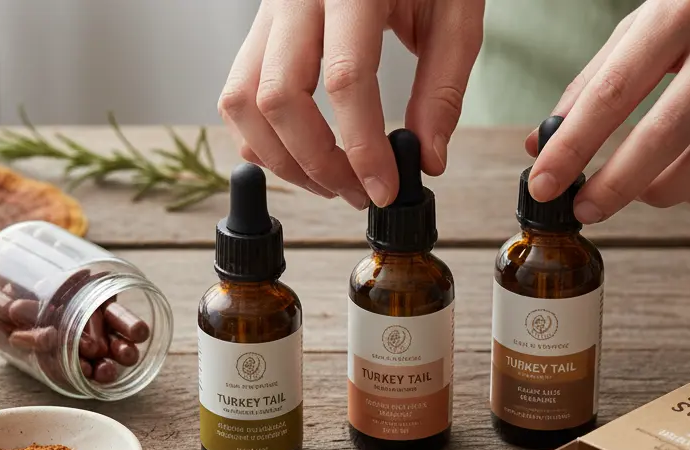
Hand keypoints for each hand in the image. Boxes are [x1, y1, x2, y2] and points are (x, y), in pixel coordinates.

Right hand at [218, 0, 484, 208]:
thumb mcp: (454, 13)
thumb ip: (442, 87)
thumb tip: (427, 159)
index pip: (344, 78)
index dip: (362, 147)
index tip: (384, 187)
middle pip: (279, 98)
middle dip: (317, 163)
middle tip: (357, 192)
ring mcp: (268, 12)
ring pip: (242, 101)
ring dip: (282, 159)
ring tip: (330, 183)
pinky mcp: (258, 30)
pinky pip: (235, 94)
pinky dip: (259, 139)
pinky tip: (300, 157)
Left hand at [526, 0, 689, 222]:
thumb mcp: (648, 22)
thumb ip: (593, 81)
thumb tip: (542, 144)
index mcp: (679, 15)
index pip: (613, 93)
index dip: (573, 147)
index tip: (544, 184)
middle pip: (663, 138)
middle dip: (614, 186)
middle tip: (586, 208)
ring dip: (661, 193)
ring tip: (641, 191)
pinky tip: (689, 187)